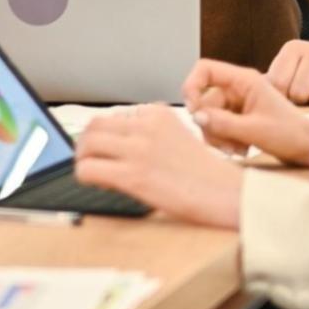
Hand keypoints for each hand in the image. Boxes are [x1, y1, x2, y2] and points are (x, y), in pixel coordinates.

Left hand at [74, 105, 242, 228]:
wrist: (227, 194)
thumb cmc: (205, 173)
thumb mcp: (177, 137)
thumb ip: (149, 134)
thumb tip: (117, 143)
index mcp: (157, 114)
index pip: (113, 116)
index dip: (104, 135)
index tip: (105, 149)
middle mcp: (145, 126)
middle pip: (94, 125)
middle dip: (86, 142)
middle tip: (87, 157)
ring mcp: (138, 149)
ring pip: (87, 144)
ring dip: (82, 158)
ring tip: (89, 170)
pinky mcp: (132, 175)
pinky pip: (89, 169)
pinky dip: (84, 175)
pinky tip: (95, 183)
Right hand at [181, 59, 308, 165]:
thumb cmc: (292, 134)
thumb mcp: (255, 130)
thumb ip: (223, 123)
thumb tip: (196, 117)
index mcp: (244, 80)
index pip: (205, 70)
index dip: (192, 86)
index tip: (193, 109)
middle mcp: (238, 89)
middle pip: (204, 100)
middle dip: (209, 124)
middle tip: (223, 143)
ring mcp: (237, 104)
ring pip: (208, 116)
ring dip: (216, 136)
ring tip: (235, 149)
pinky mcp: (237, 118)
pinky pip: (217, 127)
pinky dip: (223, 140)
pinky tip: (240, 149)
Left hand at [266, 40, 308, 104]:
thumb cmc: (305, 76)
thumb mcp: (288, 72)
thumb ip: (269, 82)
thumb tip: (243, 91)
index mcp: (292, 48)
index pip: (278, 82)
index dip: (280, 96)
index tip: (285, 96)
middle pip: (297, 92)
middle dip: (297, 101)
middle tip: (303, 97)